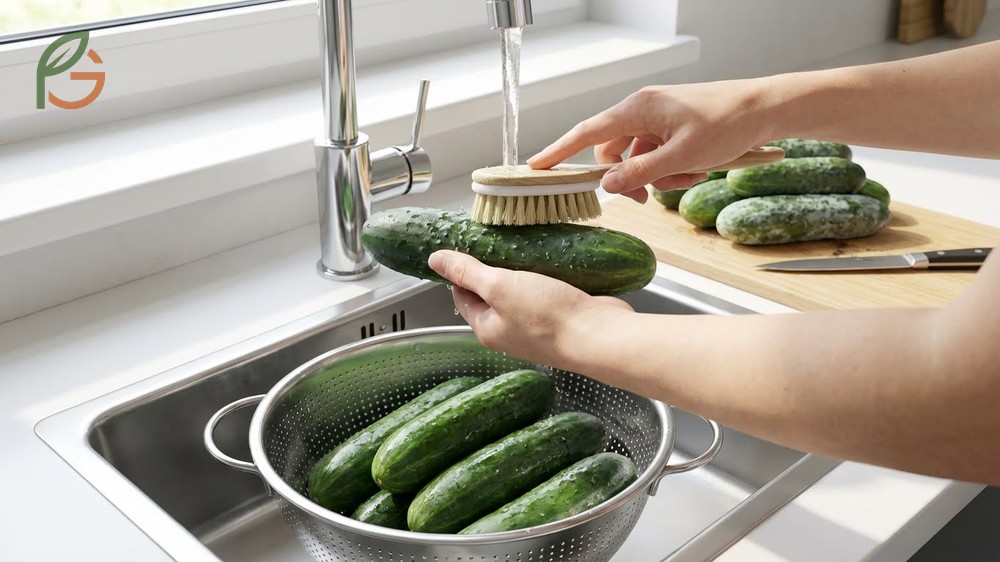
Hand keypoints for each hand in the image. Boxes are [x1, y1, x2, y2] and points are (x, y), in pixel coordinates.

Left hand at [427, 250, 634, 369]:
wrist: (600, 336)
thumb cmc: (548, 318)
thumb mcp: (499, 286)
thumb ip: (467, 271)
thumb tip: (434, 259)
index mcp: (487, 328)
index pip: (462, 295)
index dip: (462, 269)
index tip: (469, 244)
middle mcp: (509, 331)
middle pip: (492, 293)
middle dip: (494, 266)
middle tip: (499, 239)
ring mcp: (537, 325)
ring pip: (521, 290)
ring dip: (521, 268)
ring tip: (524, 245)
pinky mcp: (561, 316)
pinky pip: (546, 291)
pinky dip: (545, 275)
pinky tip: (551, 259)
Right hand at [527, 81, 776, 202]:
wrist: (766, 108)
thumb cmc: (727, 123)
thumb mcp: (682, 157)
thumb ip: (641, 173)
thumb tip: (607, 186)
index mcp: (638, 109)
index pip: (587, 132)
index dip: (559, 151)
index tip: (536, 166)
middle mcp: (642, 109)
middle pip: (612, 151)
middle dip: (627, 178)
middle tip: (644, 199)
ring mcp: (658, 117)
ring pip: (636, 156)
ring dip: (654, 176)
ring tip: (686, 179)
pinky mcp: (672, 125)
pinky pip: (656, 153)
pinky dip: (669, 169)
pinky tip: (694, 171)